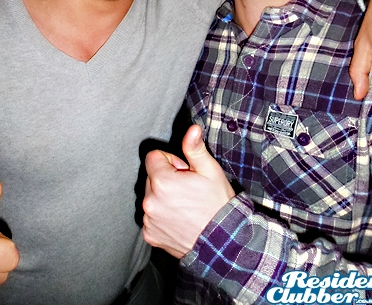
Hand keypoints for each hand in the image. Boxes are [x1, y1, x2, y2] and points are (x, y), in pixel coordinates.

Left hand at [142, 124, 234, 258]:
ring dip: (163, 197)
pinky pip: (151, 216)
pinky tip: (179, 219)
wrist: (222, 243)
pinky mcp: (150, 235)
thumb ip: (195, 148)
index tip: (185, 172)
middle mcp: (150, 201)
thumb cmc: (217, 204)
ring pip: (151, 196)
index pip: (154, 157)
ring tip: (186, 206)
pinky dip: (161, 215)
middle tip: (188, 189)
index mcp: (162, 181)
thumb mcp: (210, 171)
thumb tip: (192, 129)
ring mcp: (149, 219)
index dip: (171, 161)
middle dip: (167, 178)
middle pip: (151, 176)